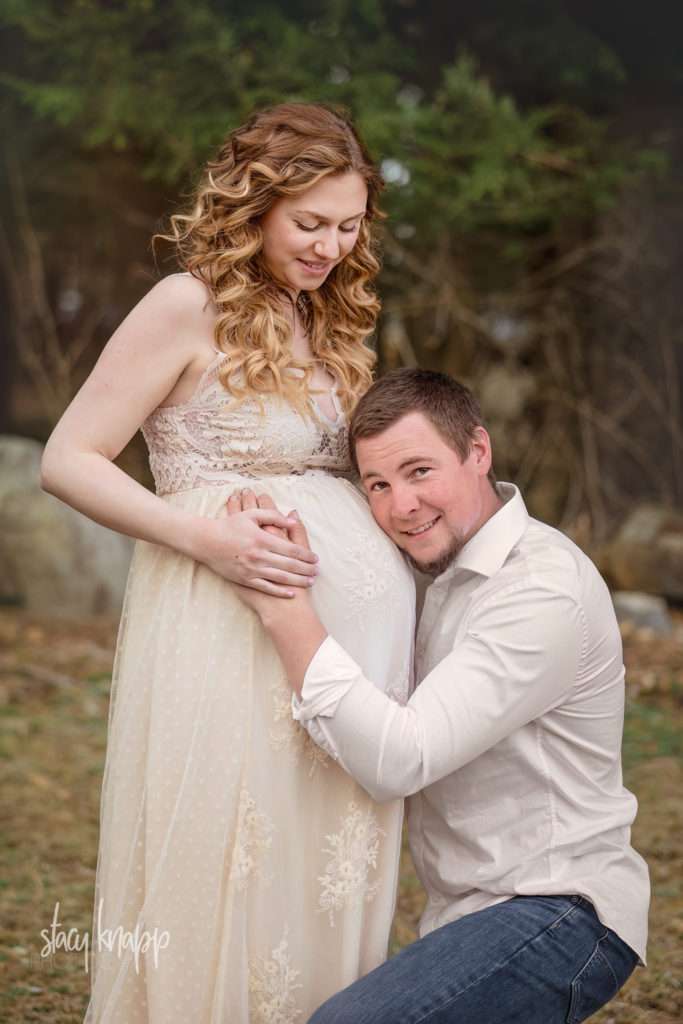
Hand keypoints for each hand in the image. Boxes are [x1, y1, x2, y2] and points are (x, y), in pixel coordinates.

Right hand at [194, 489, 318, 595]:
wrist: (206, 542)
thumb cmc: (229, 526)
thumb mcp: (251, 515)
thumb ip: (273, 516)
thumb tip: (293, 519)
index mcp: (261, 539)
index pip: (290, 549)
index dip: (306, 554)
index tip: (315, 558)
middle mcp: (258, 556)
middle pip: (289, 564)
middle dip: (306, 569)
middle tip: (317, 571)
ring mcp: (251, 569)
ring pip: (280, 577)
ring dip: (298, 580)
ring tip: (310, 581)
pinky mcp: (244, 579)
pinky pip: (265, 587)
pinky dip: (279, 591)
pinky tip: (291, 593)